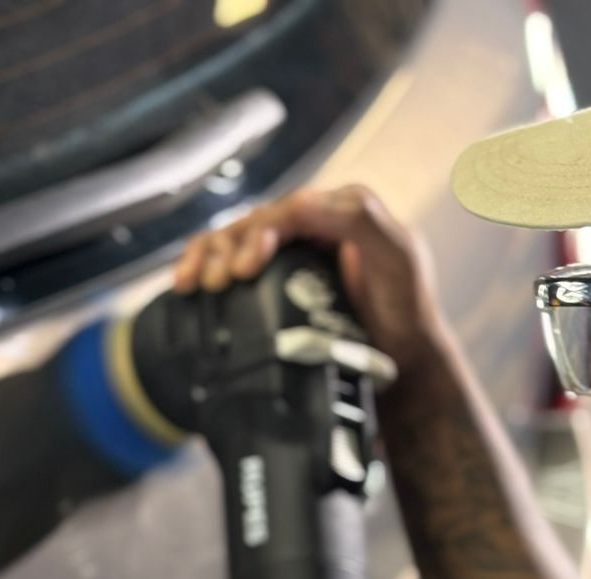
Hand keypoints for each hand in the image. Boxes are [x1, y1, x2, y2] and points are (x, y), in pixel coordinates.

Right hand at [173, 185, 441, 380]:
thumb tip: (298, 203)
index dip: (259, 234)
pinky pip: (231, 268)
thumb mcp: (397, 256)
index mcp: (338, 210)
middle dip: (225, 250)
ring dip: (206, 259)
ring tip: (192, 285)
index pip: (286, 211)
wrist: (404, 362)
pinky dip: (203, 271)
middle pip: (252, 226)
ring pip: (233, 243)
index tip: (245, 267)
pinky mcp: (274, 286)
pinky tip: (184, 288)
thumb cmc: (406, 309)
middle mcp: (309, 227)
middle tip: (216, 283)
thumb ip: (359, 221)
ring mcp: (289, 258)